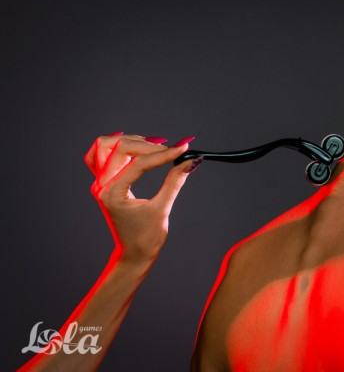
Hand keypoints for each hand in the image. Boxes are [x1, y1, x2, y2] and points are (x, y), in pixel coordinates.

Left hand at [84, 133, 197, 263]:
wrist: (133, 255)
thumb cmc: (146, 239)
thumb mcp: (162, 209)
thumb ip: (175, 182)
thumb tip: (191, 161)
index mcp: (113, 194)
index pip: (139, 163)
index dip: (163, 154)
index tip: (183, 149)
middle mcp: (102, 186)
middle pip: (120, 148)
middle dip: (148, 146)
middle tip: (171, 150)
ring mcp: (100, 183)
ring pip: (104, 146)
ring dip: (128, 141)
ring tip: (152, 145)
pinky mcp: (104, 183)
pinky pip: (99, 156)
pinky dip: (113, 146)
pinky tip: (129, 142)